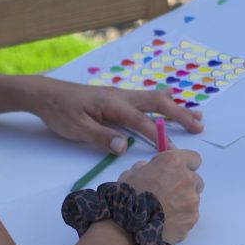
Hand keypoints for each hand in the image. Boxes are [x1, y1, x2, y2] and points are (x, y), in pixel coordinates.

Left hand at [30, 78, 203, 152]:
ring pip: (154, 99)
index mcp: (112, 103)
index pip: (141, 122)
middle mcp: (121, 96)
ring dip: (176, 108)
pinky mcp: (117, 98)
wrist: (45, 93)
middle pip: (157, 103)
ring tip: (196, 116)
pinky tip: (171, 102)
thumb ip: (101, 137)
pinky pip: (146, 99)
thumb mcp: (76, 128)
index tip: (172, 151)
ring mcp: (120, 95)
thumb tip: (124, 147)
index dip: (158, 137)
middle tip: (199, 126)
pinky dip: (163, 103)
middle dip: (180, 114)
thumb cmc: (59, 110)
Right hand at [118, 150, 201, 243]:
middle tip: (170, 194)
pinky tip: (168, 222)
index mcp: (174, 162)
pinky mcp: (193, 217)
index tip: (177, 172)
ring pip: (193, 198)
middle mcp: (188, 178)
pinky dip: (182, 217)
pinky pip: (190, 214)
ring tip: (167, 211)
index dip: (186, 165)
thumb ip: (148, 167)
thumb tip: (154, 170)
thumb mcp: (132, 173)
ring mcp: (192, 199)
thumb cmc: (128, 195)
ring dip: (184, 201)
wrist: (130, 225)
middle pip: (195, 179)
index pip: (194, 158)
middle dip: (185, 185)